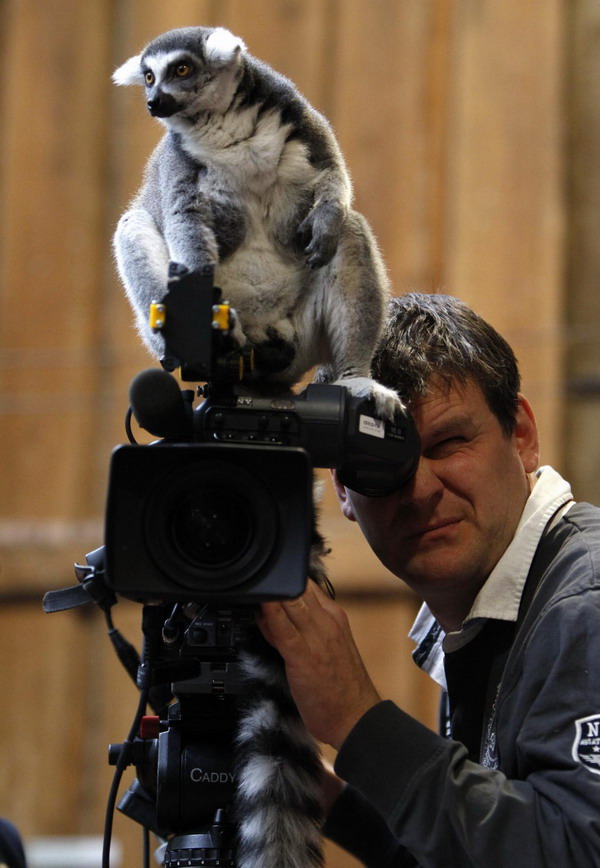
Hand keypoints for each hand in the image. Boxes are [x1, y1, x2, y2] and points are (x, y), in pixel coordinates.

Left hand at [257, 581, 381, 748]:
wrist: (356, 717)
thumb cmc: (340, 686)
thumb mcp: (326, 646)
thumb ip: (304, 627)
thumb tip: (273, 614)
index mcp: (334, 615)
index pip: (306, 584)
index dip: (284, 582)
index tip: (268, 585)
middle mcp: (327, 620)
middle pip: (297, 587)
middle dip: (275, 583)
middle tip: (255, 587)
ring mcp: (316, 636)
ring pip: (290, 601)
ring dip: (271, 594)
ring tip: (253, 593)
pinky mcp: (303, 656)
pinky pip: (284, 629)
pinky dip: (271, 615)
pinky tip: (261, 606)